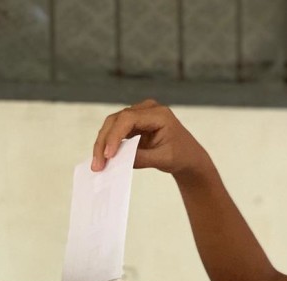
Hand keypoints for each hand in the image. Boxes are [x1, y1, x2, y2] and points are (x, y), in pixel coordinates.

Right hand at [91, 99, 208, 176]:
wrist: (189, 157)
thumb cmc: (182, 156)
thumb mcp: (163, 159)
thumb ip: (142, 158)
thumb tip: (117, 160)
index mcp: (159, 114)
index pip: (128, 119)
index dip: (115, 136)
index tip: (108, 155)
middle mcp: (147, 109)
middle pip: (116, 120)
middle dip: (104, 142)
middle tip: (98, 164)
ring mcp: (140, 115)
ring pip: (113, 125)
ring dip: (103, 144)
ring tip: (98, 164)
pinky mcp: (134, 124)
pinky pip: (116, 131)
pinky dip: (109, 145)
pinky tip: (104, 159)